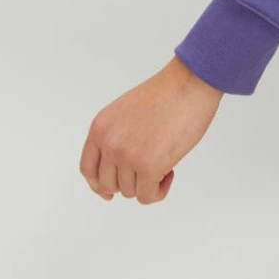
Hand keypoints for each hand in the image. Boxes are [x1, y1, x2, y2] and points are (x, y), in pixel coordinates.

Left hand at [80, 56, 224, 204]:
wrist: (190, 82)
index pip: (88, 169)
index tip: (109, 193)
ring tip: (165, 160)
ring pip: (130, 191)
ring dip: (148, 183)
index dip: (98, 185)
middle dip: (130, 182)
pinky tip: (170, 173)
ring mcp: (127, 156)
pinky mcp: (148, 166)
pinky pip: (148, 196)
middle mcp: (109, 143)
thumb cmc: (168, 92)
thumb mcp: (126, 111)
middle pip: (109, 185)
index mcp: (100, 127)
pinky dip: (159, 191)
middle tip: (149, 169)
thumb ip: (117, 136)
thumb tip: (121, 169)